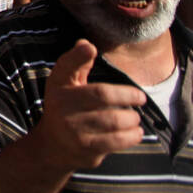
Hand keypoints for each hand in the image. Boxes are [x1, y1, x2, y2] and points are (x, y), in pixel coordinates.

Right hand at [29, 40, 145, 174]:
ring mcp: (73, 128)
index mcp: (58, 85)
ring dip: (132, 118)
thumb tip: (86, 44)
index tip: (90, 48)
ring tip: (135, 118)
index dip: (78, 57)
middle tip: (141, 98)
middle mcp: (62, 105)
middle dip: (128, 96)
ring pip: (113, 120)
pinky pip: (116, 140)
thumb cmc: (65, 107)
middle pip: (102, 95)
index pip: (67, 67)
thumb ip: (77, 64)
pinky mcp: (85, 148)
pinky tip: (136, 132)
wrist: (51, 146)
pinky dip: (132, 135)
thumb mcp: (66, 84)